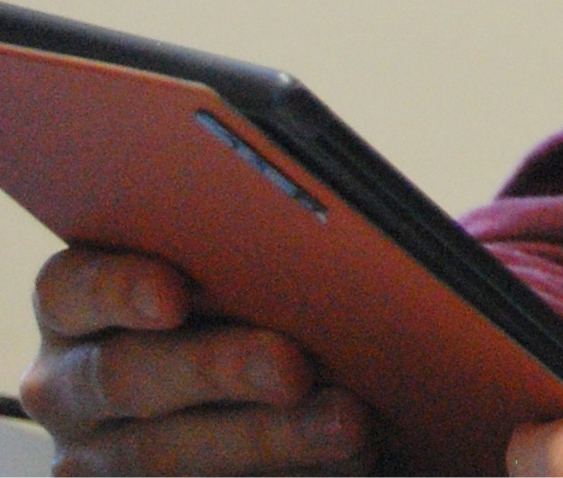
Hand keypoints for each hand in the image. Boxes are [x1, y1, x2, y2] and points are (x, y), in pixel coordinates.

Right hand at [20, 247, 376, 474]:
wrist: (270, 397)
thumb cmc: (252, 309)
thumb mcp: (233, 282)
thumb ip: (242, 266)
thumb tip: (306, 254)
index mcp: (75, 311)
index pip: (69, 289)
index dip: (116, 289)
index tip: (172, 297)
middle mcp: (71, 387)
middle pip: (123, 375)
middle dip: (215, 369)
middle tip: (292, 368)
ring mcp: (100, 458)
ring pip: (163, 455)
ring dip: (265, 438)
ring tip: (346, 422)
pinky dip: (285, 474)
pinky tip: (344, 457)